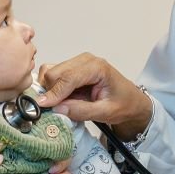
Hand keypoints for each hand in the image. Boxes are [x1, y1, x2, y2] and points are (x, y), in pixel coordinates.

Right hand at [36, 54, 151, 139]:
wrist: (132, 101)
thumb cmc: (123, 105)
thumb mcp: (106, 113)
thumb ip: (82, 111)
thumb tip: (57, 109)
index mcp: (97, 67)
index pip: (68, 77)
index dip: (54, 92)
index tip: (43, 106)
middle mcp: (85, 60)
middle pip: (55, 72)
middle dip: (51, 92)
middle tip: (55, 110)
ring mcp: (77, 63)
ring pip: (51, 72)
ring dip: (50, 90)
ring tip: (62, 104)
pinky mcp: (72, 69)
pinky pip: (53, 75)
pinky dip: (52, 88)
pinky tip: (62, 99)